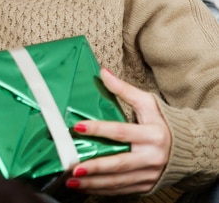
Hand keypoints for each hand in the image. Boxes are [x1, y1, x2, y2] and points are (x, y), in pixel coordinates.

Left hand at [65, 68, 170, 194]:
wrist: (189, 149)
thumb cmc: (164, 123)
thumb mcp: (148, 104)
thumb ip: (124, 90)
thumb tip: (102, 72)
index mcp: (152, 135)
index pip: (121, 132)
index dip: (99, 129)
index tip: (77, 127)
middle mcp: (151, 157)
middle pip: (119, 163)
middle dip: (95, 166)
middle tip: (73, 166)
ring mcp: (148, 174)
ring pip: (118, 181)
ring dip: (93, 182)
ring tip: (72, 180)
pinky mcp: (146, 185)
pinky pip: (121, 190)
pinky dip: (102, 190)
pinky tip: (85, 186)